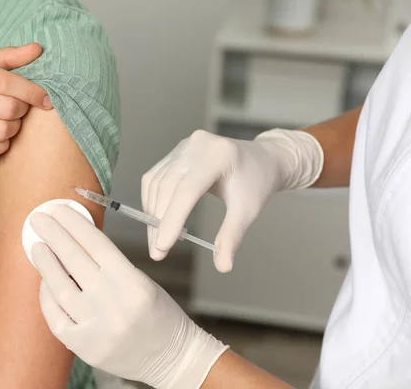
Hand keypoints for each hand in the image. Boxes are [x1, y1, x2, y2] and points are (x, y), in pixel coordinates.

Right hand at [0, 43, 50, 158]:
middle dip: (22, 111)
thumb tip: (38, 49)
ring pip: (1, 131)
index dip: (32, 92)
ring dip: (13, 129)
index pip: (6, 82)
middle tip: (20, 109)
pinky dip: (1, 145)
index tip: (46, 98)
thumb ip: (6, 58)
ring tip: (8, 122)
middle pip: (7, 109)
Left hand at [29, 205, 228, 388]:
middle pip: (75, 260)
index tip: (59, 210)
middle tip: (39, 219)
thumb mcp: (142, 282)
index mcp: (133, 282)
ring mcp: (96, 327)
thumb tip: (75, 241)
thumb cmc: (159, 315)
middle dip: (54, 235)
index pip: (96, 244)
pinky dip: (47, 296)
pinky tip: (45, 281)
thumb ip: (110, 265)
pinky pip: (56, 316)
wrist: (171, 358)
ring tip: (37, 246)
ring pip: (60, 287)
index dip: (74, 224)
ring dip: (45, 263)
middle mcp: (113, 303)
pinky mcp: (83, 346)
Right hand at [142, 129, 322, 270]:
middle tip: (158, 253)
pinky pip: (155, 177)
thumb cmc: (256, 183)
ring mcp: (183, 146)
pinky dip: (152, 201)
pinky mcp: (175, 152)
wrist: (261, 159)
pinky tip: (157, 221)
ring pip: (156, 183)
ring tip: (157, 241)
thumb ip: (232, 237)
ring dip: (153, 214)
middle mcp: (196, 146)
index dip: (172, 220)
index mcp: (218, 155)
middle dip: (159, 223)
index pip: (187, 190)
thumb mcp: (247, 211)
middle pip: (167, 187)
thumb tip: (223, 267)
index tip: (162, 247)